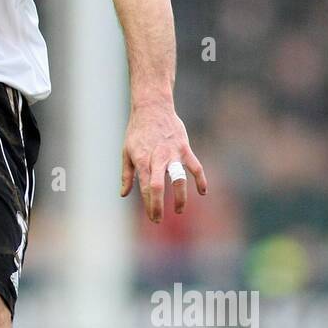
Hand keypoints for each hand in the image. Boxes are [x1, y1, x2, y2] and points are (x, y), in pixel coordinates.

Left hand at [120, 98, 206, 222]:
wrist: (153, 108)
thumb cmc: (137, 131)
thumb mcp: (126, 152)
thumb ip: (126, 175)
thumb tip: (124, 194)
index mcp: (142, 161)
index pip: (146, 188)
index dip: (149, 205)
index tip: (152, 217)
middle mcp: (158, 159)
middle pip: (158, 187)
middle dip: (158, 206)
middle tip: (158, 220)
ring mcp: (173, 154)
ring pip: (179, 180)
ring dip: (180, 198)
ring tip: (179, 210)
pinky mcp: (184, 148)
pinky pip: (196, 167)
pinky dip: (201, 180)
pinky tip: (203, 192)